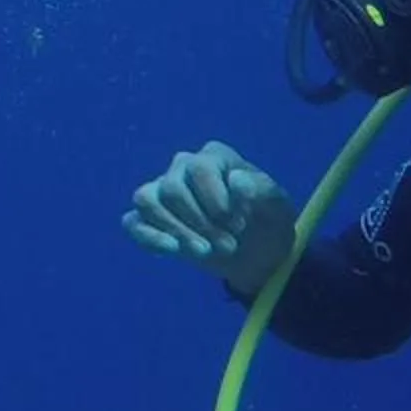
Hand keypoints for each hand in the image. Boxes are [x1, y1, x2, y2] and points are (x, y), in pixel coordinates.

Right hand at [124, 142, 295, 292]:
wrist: (258, 253)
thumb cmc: (266, 220)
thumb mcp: (277, 206)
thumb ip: (261, 190)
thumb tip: (236, 179)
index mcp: (213, 157)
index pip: (199, 169)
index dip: (216, 200)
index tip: (239, 225)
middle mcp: (182, 168)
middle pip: (172, 189)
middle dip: (200, 223)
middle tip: (228, 246)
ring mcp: (162, 193)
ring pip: (147, 200)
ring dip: (176, 230)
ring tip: (204, 251)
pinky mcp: (150, 221)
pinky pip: (133, 222)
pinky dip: (149, 237)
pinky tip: (174, 251)